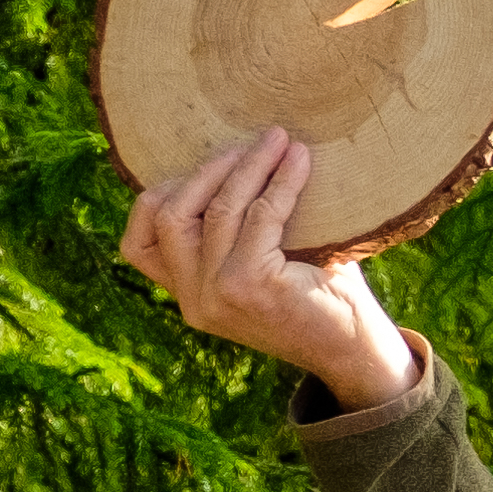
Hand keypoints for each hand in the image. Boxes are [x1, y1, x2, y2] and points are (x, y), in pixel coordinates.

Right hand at [117, 131, 421, 410]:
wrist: (354, 352)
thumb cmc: (316, 298)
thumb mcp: (260, 264)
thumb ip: (234, 230)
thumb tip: (236, 154)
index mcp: (188, 297)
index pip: (138, 244)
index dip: (160, 195)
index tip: (205, 167)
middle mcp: (193, 301)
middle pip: (169, 214)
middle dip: (208, 169)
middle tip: (252, 143)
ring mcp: (218, 295)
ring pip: (216, 208)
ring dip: (249, 165)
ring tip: (279, 140)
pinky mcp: (250, 284)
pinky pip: (260, 214)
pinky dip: (281, 180)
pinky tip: (299, 160)